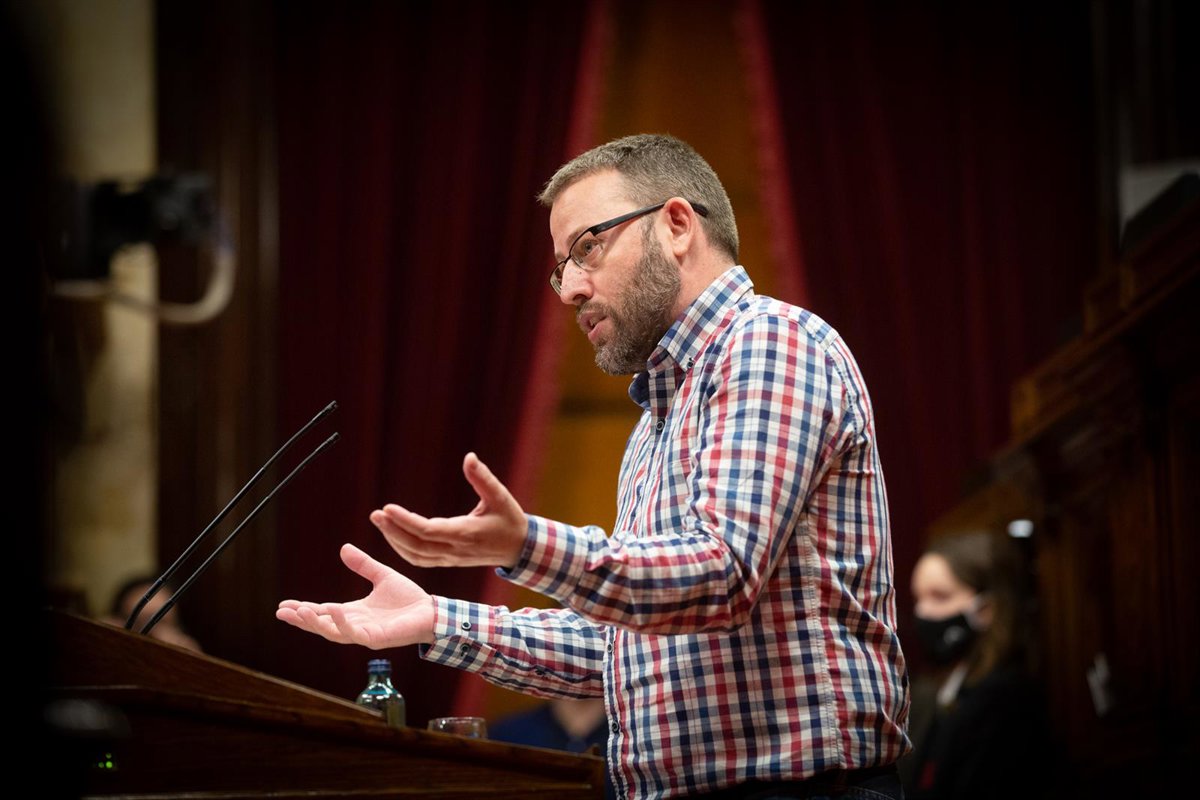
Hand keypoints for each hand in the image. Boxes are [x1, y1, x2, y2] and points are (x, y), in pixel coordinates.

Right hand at [276, 543, 434, 647]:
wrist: (432, 611)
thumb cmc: (409, 599)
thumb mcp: (381, 576)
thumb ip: (363, 565)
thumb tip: (344, 548)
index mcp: (355, 612)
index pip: (323, 612)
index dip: (304, 609)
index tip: (284, 605)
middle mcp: (356, 625)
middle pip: (322, 625)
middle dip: (302, 620)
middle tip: (281, 612)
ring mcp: (365, 634)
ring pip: (333, 632)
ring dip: (315, 623)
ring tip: (299, 612)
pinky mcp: (377, 638)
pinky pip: (355, 633)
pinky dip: (341, 623)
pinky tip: (332, 609)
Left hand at [370, 452, 526, 568]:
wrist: (519, 549)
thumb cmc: (510, 520)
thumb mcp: (501, 496)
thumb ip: (483, 477)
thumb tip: (469, 457)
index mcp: (466, 533)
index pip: (427, 530)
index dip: (405, 521)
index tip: (387, 508)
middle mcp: (455, 549)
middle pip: (416, 545)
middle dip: (392, 531)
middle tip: (375, 514)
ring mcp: (451, 558)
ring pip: (415, 555)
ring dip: (395, 540)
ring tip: (380, 521)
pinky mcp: (448, 560)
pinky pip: (420, 559)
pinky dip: (403, 549)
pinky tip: (393, 535)